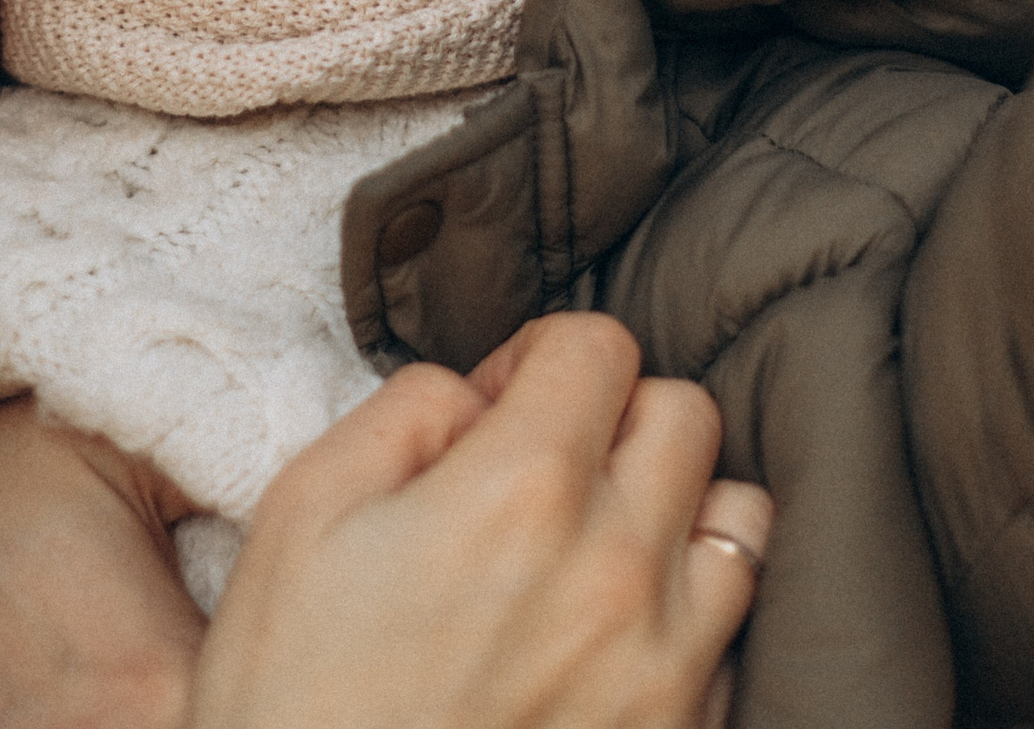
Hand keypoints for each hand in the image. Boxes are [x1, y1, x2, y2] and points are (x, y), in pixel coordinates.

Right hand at [193, 312, 768, 728]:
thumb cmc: (295, 690)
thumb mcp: (302, 512)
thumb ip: (407, 411)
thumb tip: (481, 395)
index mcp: (520, 491)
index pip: (599, 344)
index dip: (538, 358)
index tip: (497, 408)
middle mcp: (617, 567)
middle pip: (684, 414)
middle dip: (613, 416)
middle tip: (542, 466)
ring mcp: (666, 662)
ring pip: (738, 517)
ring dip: (674, 506)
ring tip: (596, 543)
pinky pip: (735, 631)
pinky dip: (687, 609)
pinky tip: (608, 633)